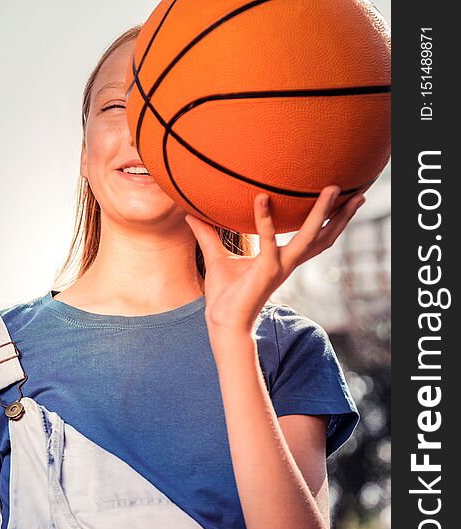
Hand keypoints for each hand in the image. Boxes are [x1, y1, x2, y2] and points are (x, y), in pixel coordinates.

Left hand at [184, 185, 364, 334]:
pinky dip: (264, 220)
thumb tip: (190, 213)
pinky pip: (267, 241)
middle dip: (342, 216)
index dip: (328, 220)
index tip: (341, 199)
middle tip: (357, 192)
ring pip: (309, 237)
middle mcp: (287, 262)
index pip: (312, 237)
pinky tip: (261, 198)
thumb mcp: (217, 256)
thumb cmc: (224, 294)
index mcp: (282, 259)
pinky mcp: (265, 271)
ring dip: (322, 213)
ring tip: (332, 188)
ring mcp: (279, 267)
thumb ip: (208, 234)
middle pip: (323, 236)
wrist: (222, 322)